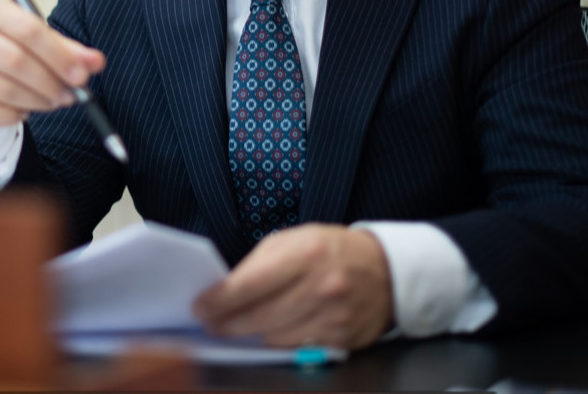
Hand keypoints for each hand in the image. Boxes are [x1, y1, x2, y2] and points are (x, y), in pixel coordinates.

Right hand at [0, 0, 105, 124]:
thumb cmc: (14, 50)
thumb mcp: (42, 44)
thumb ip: (70, 51)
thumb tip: (95, 62)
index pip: (28, 29)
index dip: (58, 55)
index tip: (81, 75)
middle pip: (15, 60)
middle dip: (50, 81)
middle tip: (71, 95)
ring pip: (5, 89)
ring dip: (37, 100)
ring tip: (52, 101)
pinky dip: (15, 114)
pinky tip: (25, 110)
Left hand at [193, 224, 394, 349]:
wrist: (387, 270)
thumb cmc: (332, 249)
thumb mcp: (295, 239)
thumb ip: (259, 262)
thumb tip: (225, 290)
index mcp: (307, 252)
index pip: (250, 284)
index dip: (220, 300)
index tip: (200, 307)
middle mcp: (322, 285)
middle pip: (259, 316)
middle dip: (228, 322)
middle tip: (211, 322)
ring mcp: (334, 316)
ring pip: (275, 337)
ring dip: (253, 333)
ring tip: (242, 324)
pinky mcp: (342, 340)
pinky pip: (297, 349)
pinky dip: (280, 340)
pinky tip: (274, 329)